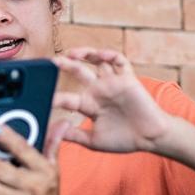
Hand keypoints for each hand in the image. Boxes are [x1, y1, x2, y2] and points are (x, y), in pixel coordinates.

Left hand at [52, 47, 172, 153]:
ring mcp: (113, 83)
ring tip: (73, 53)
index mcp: (89, 105)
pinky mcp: (128, 79)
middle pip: (79, 72)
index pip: (68, 97)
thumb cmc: (124, 140)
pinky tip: (101, 55)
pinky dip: (110, 55)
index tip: (44, 99)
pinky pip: (119, 61)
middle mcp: (99, 91)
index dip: (56, 97)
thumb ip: (74, 136)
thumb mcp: (93, 141)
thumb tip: (53, 132)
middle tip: (53, 61)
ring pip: (97, 61)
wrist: (150, 138)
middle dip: (66, 65)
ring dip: (85, 53)